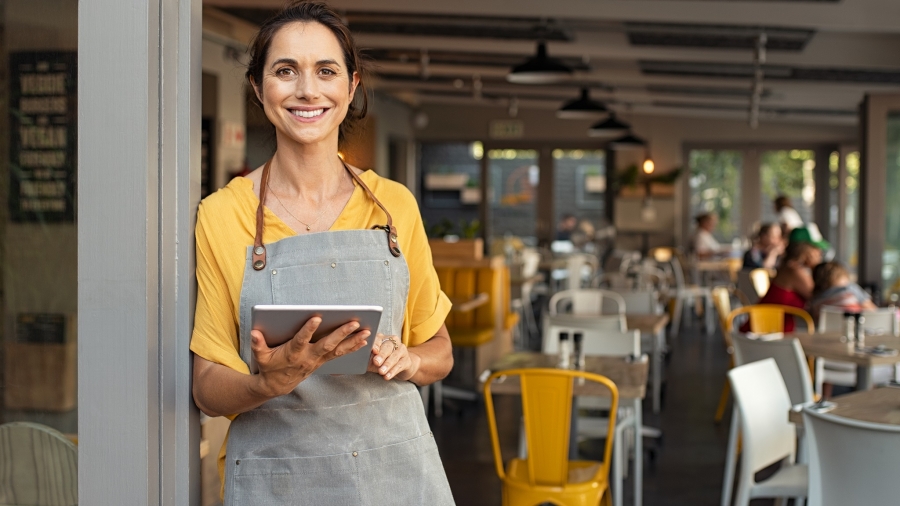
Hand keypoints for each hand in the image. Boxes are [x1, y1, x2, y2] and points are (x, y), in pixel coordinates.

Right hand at [251, 317, 369, 397]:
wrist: (277, 385)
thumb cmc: (269, 366)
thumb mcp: (260, 356)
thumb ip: (258, 344)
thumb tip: (254, 333)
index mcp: (293, 353)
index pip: (301, 340)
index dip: (308, 330)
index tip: (317, 317)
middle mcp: (308, 357)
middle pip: (327, 344)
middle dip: (341, 333)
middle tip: (354, 322)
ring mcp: (318, 360)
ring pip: (338, 350)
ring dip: (353, 341)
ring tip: (366, 331)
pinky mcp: (323, 361)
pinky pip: (340, 354)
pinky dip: (352, 347)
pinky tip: (364, 340)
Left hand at [368, 333, 419, 380]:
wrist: (398, 367)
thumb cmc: (381, 361)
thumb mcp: (372, 358)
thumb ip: (367, 356)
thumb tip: (359, 358)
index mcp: (382, 338)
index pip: (378, 339)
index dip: (376, 344)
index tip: (373, 350)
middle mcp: (393, 341)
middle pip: (387, 347)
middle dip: (382, 355)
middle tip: (376, 362)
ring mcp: (401, 350)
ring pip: (394, 356)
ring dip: (387, 364)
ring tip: (381, 372)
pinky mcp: (407, 360)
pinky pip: (400, 365)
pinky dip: (393, 371)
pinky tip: (387, 376)